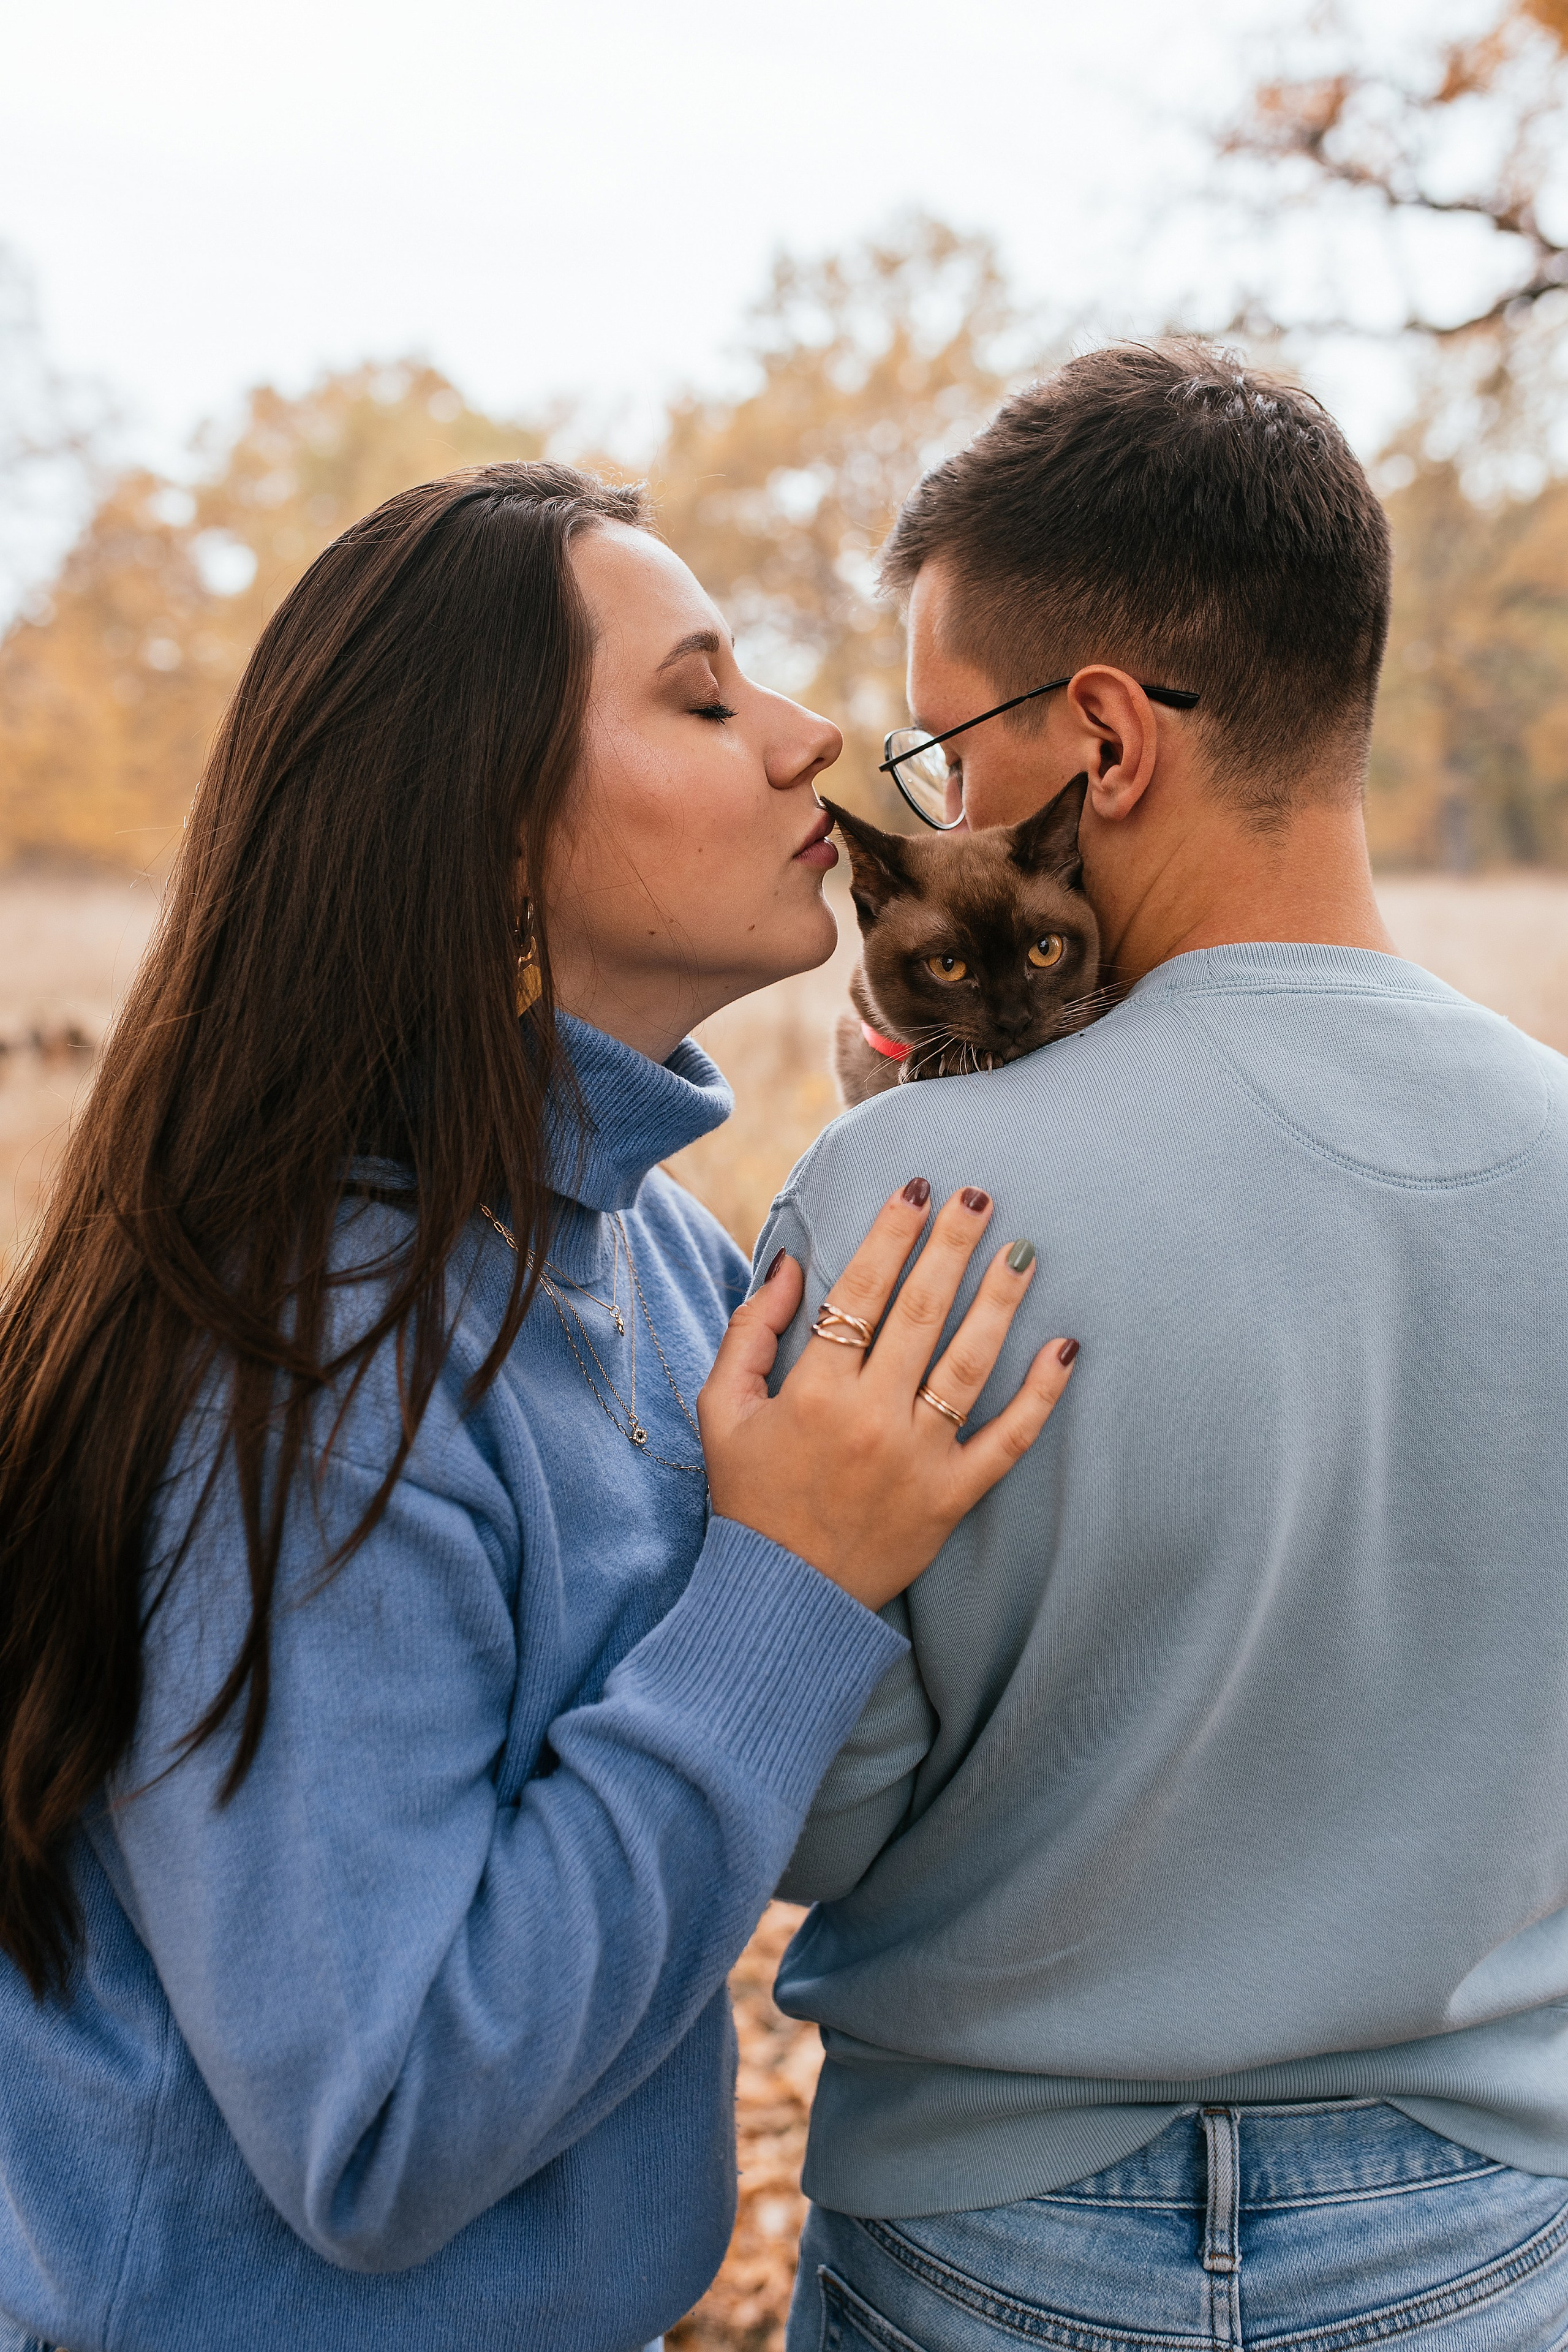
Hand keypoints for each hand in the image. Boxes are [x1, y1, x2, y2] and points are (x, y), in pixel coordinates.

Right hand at [698, 1183, 1078, 1611]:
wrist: (782, 1600)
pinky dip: (1041, 1396)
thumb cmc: (750, 1498)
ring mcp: (916, 1458)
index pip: (860, 1293)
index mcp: (812, 1392)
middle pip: (920, 1313)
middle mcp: (868, 1417)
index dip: (890, 1234)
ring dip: (1000, 1301)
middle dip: (952, 1246)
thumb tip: (791, 1267)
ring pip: (968, 1364)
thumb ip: (750, 1334)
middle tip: (980, 1196)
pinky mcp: (951, 1498)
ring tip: (1024, 1250)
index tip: (916, 1189)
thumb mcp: (722, 1412)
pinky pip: (1007, 1440)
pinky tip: (1067, 1348)